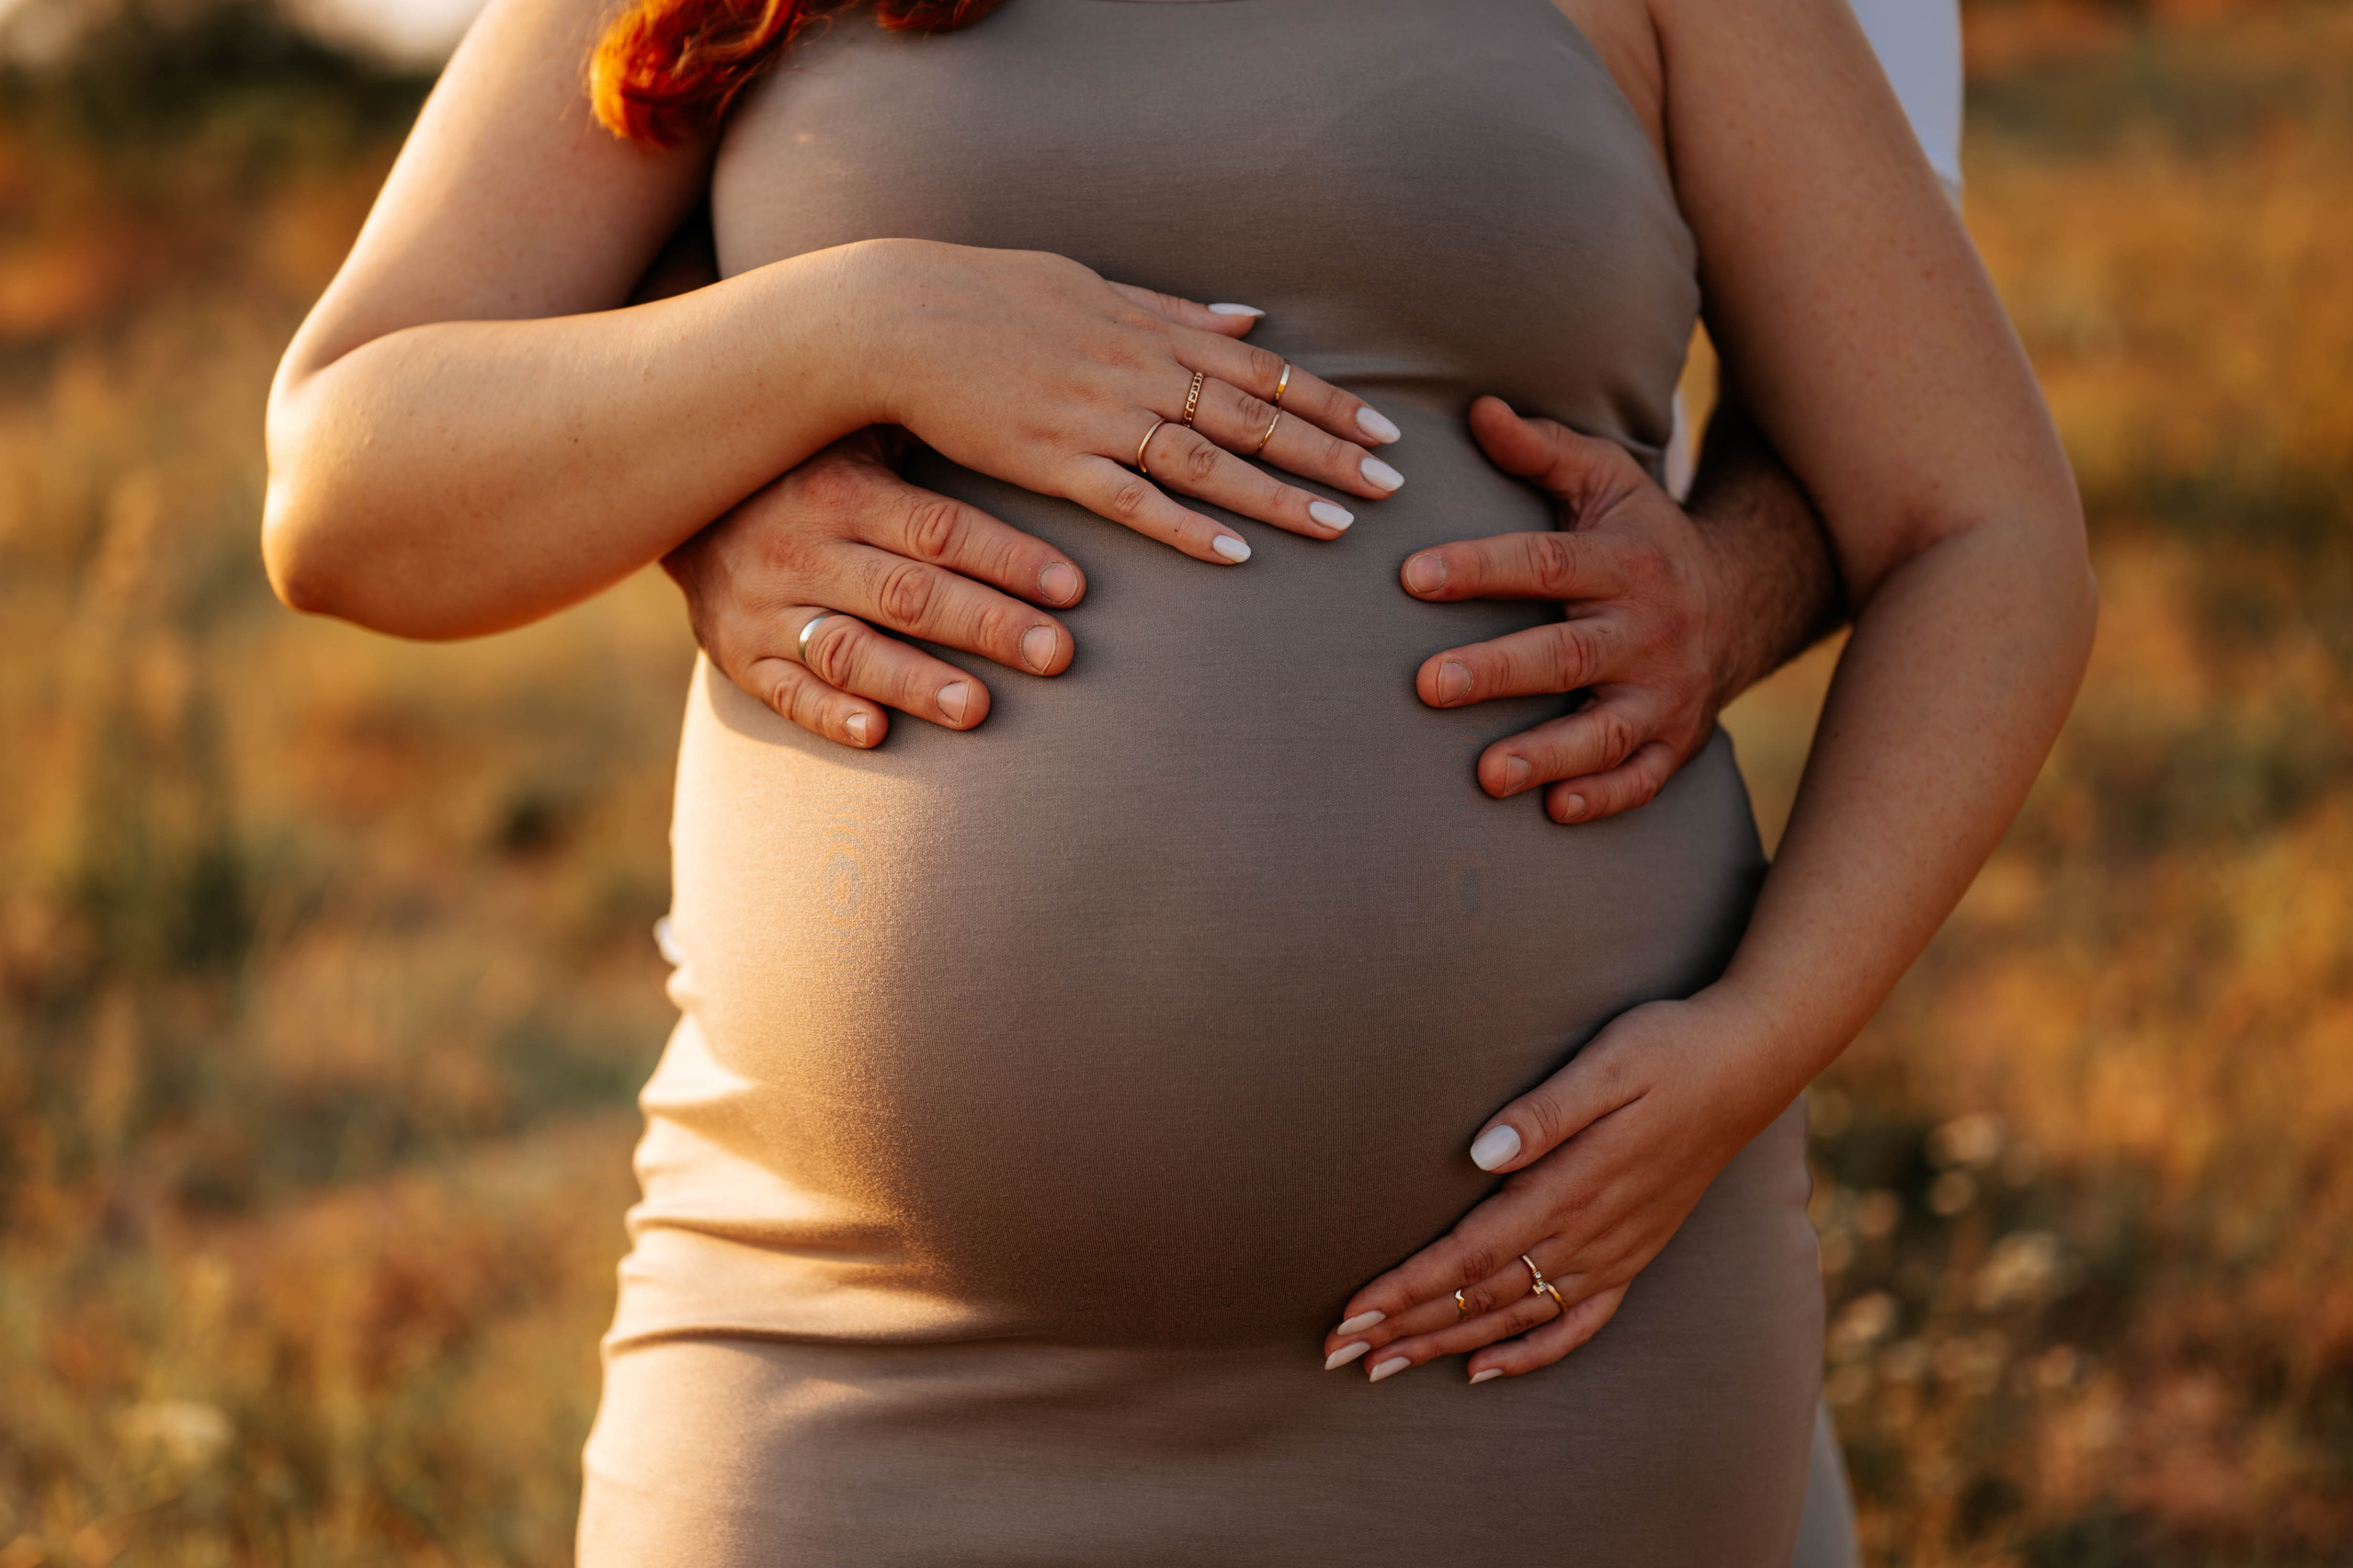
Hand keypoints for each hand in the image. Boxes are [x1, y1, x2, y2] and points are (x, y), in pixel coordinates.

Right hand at [662, 429, 1082, 747]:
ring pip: (849, 649)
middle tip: (1058, 655)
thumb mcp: (854, 435)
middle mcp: (801, 547)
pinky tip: (877, 734)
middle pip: (908, 594)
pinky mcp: (738, 655)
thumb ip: (925, 439)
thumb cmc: (806, 465)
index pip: (938, 530)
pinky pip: (784, 691)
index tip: (1073, 589)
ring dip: (916, 682)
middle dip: (988, 625)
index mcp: (841, 489)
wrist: (683, 500)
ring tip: (979, 708)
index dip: (1008, 559)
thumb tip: (1036, 433)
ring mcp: (766, 606)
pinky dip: (829, 714)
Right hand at [841, 239, 1404, 565]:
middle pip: (1252, 416)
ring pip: (1209, 461)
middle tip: (1393, 487)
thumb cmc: (986, 296)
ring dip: (1279, 495)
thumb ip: (1172, 310)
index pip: (1260, 370)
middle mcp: (1137, 370)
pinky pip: (1134, 500)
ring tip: (1340, 526)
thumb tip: (1247, 317)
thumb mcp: (1091, 284)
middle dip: (1329, 452)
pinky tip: (1236, 555)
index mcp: (1150, 328)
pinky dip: (1187, 527)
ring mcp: (1098, 417)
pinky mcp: (1052, 460)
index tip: (1383, 431)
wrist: (896, 315)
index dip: (1325, 403)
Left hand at [1320, 988, 1794, 1383]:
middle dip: (1407, 1326)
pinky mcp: (1634, 1253)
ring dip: (1447, 1343)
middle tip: (1339, 1351)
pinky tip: (1485, 1369)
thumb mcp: (1608, 1063)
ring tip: (1385, 1365)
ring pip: (1517, 1315)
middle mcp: (1592, 1232)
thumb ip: (1544, 1113)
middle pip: (1482, 1296)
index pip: (1472, 1253)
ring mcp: (1616, 1250)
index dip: (1410, 1287)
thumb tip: (1479, 1154)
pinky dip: (1529, 1352)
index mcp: (1573, 1186)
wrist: (1749, 1063)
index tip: (1354, 1312)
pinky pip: (1578, 1322)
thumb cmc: (1668, 1048)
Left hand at [1401, 397, 1735, 823]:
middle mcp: (1648, 630)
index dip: (1478, 569)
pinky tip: (1556, 810)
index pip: (1544, 565)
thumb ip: (1542, 451)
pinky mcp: (1676, 742)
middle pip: (1568, 654)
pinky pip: (1643, 778)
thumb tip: (1477, 410)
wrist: (1737, 602)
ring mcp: (1665, 692)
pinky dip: (1605, 798)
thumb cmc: (1641, 536)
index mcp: (1625, 562)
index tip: (1410, 577)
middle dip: (1498, 671)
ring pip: (1607, 731)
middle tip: (1427, 684)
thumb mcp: (1605, 480)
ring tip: (1487, 774)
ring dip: (1547, 753)